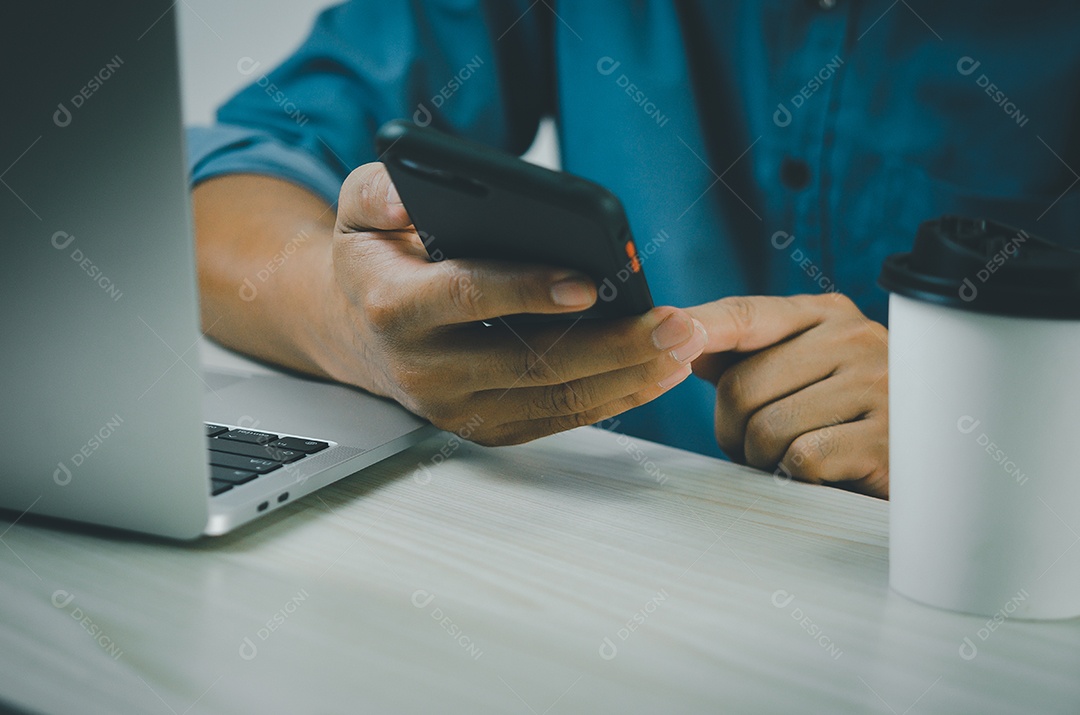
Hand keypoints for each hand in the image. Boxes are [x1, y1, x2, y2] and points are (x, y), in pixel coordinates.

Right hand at [318, 162, 708, 444]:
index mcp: (395, 306)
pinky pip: (555, 420)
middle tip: (674, 324)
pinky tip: (653, 374)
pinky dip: (611, 400)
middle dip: (612, 346)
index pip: (467, 296)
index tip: (588, 283)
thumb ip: (377, 191)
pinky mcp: (483, 428)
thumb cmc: (376, 261)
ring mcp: (455, 408)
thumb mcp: (360, 208)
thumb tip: (407, 194)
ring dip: (627, 377)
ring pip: (553, 400)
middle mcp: (424, 369)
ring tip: (682, 349)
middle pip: (529, 362)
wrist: (359, 330)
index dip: (527, 291)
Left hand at [686, 294, 888, 497]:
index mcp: (827, 315)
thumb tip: (679, 338)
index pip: (748, 313)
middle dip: (733, 431)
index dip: (700, 326)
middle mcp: (854, 338)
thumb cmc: (851, 417)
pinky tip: (825, 474)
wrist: (936, 466)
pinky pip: (800, 459)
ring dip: (764, 459)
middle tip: (760, 446)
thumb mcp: (805, 372)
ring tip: (797, 459)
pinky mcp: (886, 438)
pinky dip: (797, 477)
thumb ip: (746, 355)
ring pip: (765, 428)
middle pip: (740, 386)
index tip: (666, 330)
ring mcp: (876, 384)